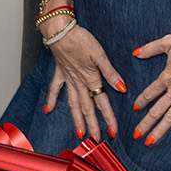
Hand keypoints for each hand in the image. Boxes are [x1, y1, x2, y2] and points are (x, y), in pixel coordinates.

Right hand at [40, 25, 127, 141]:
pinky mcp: (60, 72)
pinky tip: (48, 111)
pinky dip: (51, 100)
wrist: (60, 30)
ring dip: (76, 119)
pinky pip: (55, 89)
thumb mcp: (100, 54)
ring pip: (72, 103)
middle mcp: (79, 82)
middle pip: (87, 107)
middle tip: (97, 141)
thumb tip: (122, 88)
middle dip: (93, 125)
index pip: (102, 102)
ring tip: (79, 134)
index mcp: (91, 78)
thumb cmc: (81, 39)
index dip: (108, 117)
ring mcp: (68, 79)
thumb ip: (110, 73)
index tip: (114, 131)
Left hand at [130, 29, 170, 149]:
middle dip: (145, 123)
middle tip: (136, 135)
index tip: (135, 110)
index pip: (150, 93)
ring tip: (150, 142)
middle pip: (156, 110)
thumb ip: (150, 48)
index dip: (141, 102)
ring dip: (159, 131)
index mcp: (166, 77)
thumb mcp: (168, 42)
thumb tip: (135, 52)